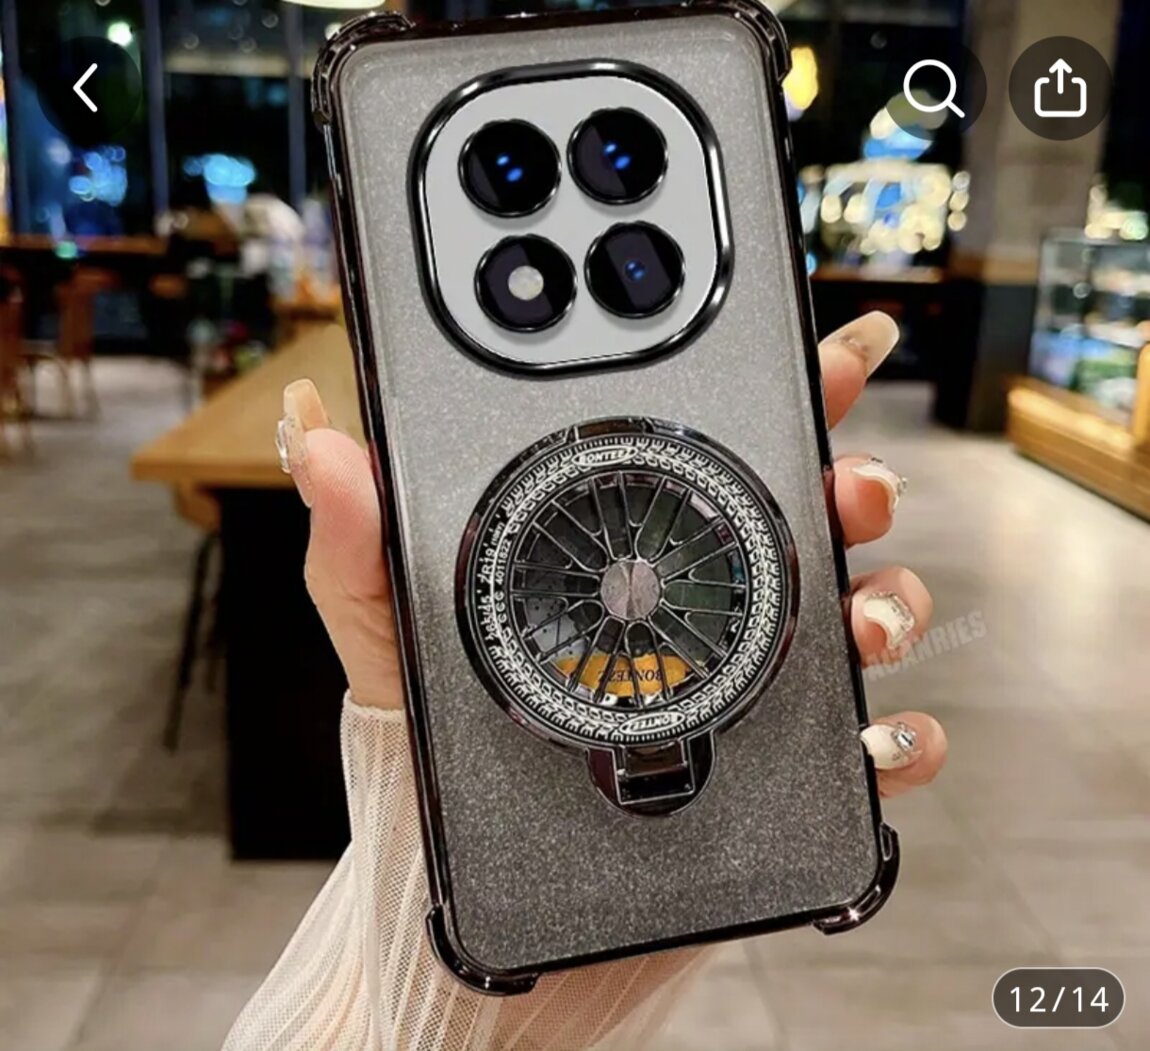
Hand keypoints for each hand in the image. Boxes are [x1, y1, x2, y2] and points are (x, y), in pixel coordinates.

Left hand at [278, 311, 945, 797]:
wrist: (448, 905)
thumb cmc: (423, 768)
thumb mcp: (385, 644)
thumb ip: (358, 548)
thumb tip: (318, 440)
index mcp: (618, 567)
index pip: (709, 463)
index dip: (781, 403)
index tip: (827, 359)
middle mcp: (690, 621)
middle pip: (807, 528)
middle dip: (856, 486)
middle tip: (856, 483)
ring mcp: (736, 697)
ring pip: (850, 623)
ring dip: (888, 603)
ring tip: (866, 614)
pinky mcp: (764, 783)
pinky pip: (855, 755)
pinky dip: (897, 742)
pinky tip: (881, 738)